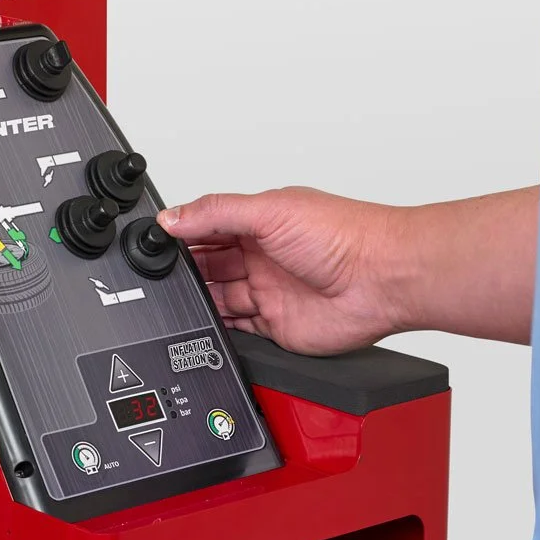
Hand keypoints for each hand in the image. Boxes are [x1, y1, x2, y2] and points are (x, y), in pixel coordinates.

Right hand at [158, 187, 402, 355]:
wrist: (383, 279)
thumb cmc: (345, 235)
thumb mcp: (269, 210)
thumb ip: (216, 213)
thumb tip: (172, 218)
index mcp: (260, 223)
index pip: (209, 227)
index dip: (183, 233)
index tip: (156, 239)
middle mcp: (263, 257)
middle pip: (209, 265)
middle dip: (186, 269)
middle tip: (162, 273)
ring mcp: (269, 292)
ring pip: (219, 298)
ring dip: (200, 299)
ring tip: (184, 297)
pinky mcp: (277, 326)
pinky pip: (238, 330)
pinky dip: (220, 328)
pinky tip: (206, 323)